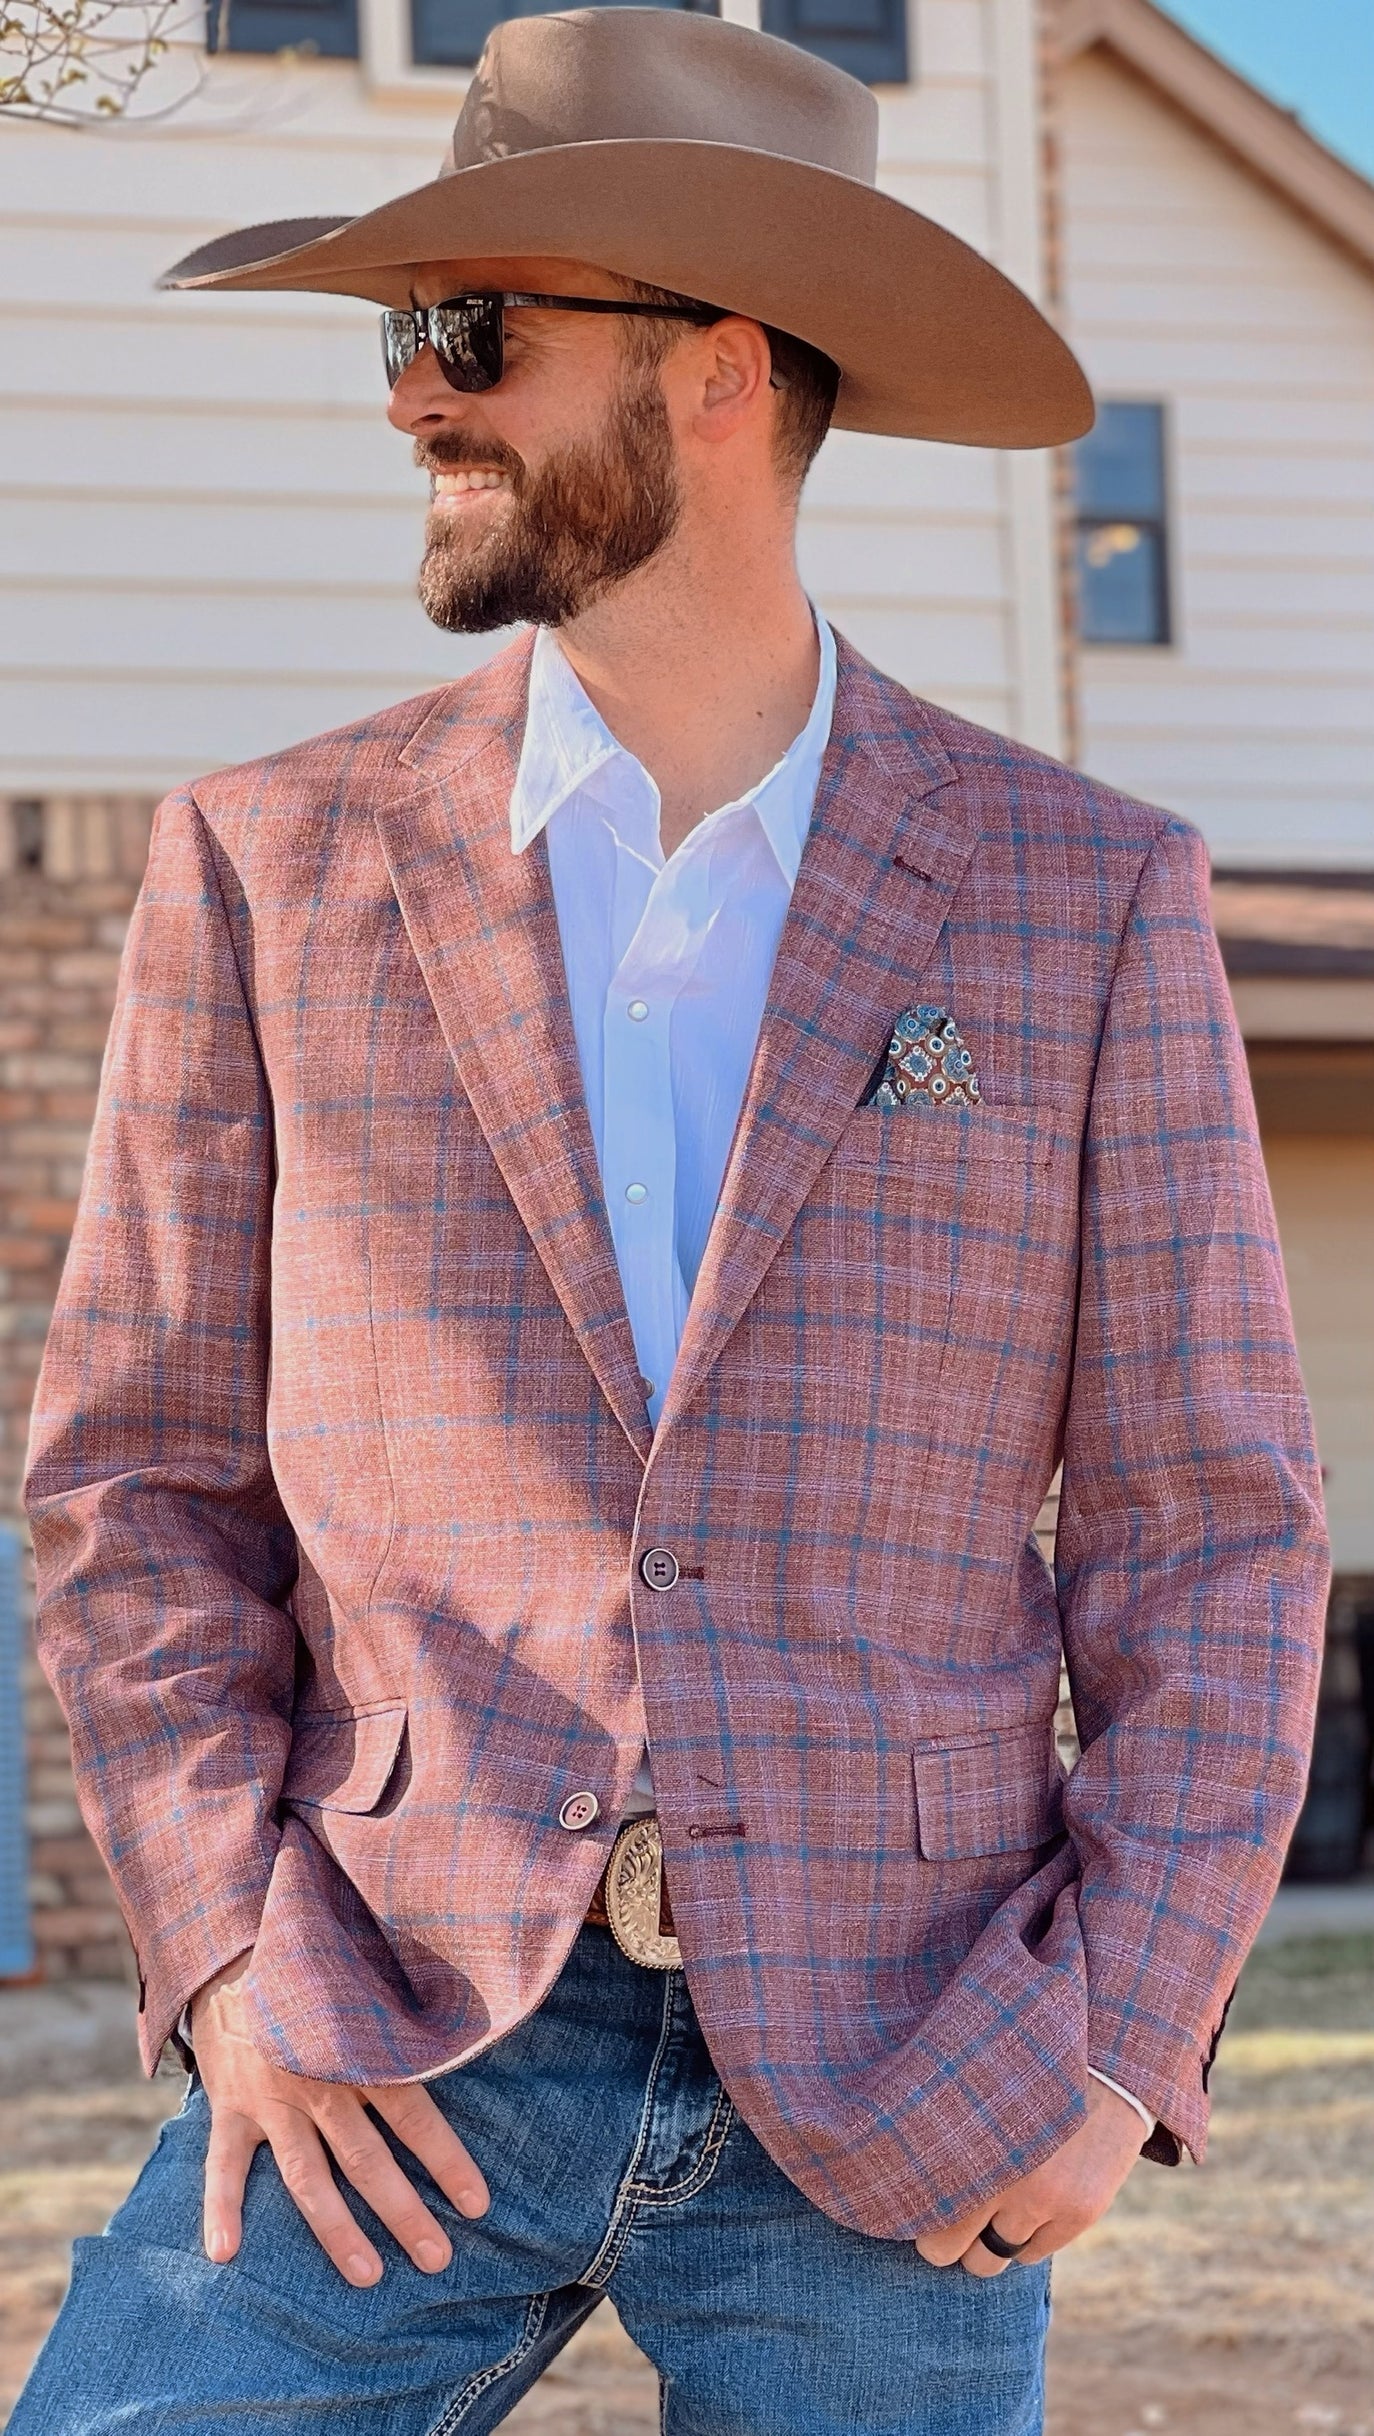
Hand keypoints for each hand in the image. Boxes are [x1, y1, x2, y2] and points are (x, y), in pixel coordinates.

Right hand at [190, 1949, 489, 2286]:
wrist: (234, 1959)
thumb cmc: (320, 1981)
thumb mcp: (364, 1990)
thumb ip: (401, 2027)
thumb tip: (469, 2043)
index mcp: (358, 2051)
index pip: (412, 2114)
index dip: (445, 2160)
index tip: (476, 2205)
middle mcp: (316, 2081)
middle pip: (365, 2157)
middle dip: (402, 2211)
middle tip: (437, 2258)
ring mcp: (269, 2099)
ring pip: (306, 2175)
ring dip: (336, 2229)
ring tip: (367, 2275)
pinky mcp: (228, 2109)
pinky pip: (223, 2165)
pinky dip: (221, 2208)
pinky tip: (226, 2252)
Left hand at [914, 2078, 1144, 2276]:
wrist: (1108, 2062)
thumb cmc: (1026, 2071)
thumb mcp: (976, 2084)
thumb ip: (943, 2130)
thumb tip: (898, 2177)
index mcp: (963, 2136)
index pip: (916, 2206)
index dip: (910, 2210)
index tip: (914, 2200)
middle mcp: (1000, 2171)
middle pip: (942, 2248)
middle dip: (943, 2238)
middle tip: (949, 2214)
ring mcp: (1040, 2197)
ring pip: (988, 2261)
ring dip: (983, 2245)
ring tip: (989, 2211)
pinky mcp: (1077, 2213)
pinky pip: (1029, 2256)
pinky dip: (1023, 2241)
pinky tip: (1028, 2206)